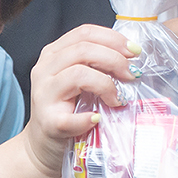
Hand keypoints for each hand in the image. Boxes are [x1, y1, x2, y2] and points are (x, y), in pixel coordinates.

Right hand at [18, 25, 134, 177]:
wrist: (42, 144)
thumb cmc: (67, 110)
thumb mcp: (78, 79)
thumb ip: (96, 64)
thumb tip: (132, 56)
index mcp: (53, 54)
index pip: (84, 33)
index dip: (113, 39)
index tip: (135, 51)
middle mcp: (44, 69)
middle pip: (83, 50)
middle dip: (115, 60)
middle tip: (132, 75)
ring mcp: (44, 95)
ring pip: (78, 75)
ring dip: (106, 85)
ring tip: (118, 99)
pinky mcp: (48, 122)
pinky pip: (71, 118)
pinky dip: (88, 119)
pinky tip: (98, 119)